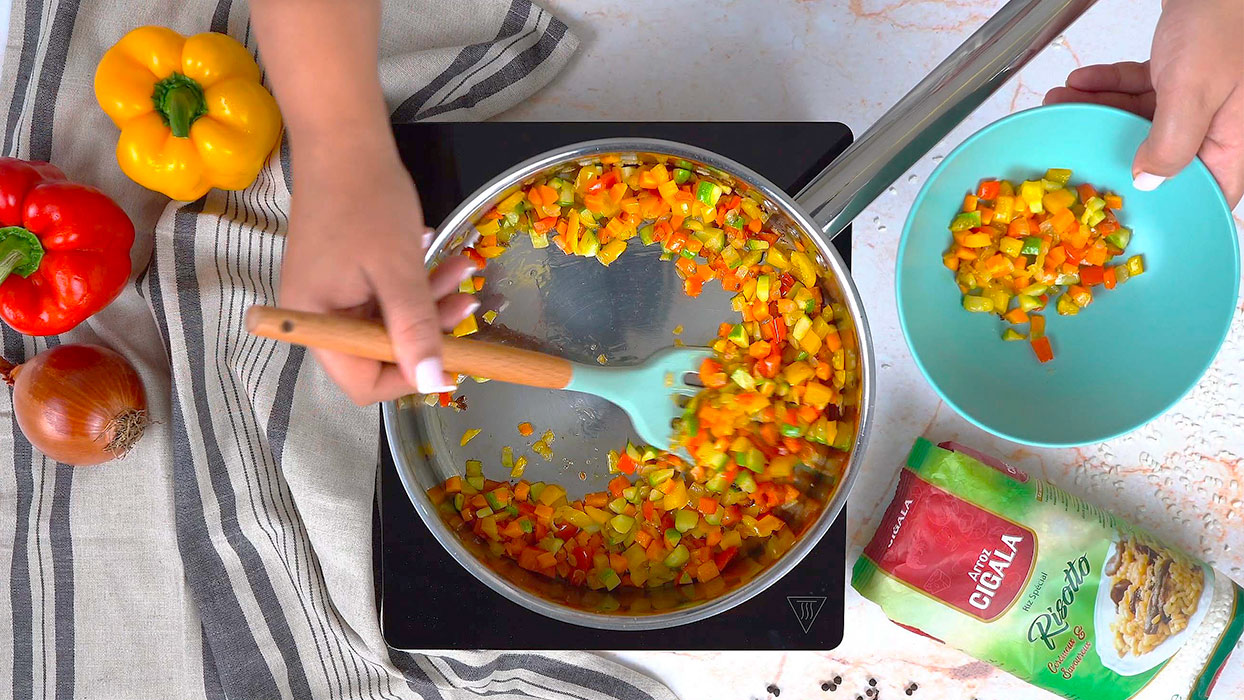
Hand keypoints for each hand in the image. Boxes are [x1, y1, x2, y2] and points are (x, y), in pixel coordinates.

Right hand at [278, 135, 475, 403]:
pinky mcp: (346, 275)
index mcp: (314, 322)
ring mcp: (331, 295)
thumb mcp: (398, 269)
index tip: (450, 358)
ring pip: (388, 323)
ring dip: (430, 304)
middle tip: (468, 303)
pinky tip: (440, 259)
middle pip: (378, 354)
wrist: (344, 139)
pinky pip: (385, 297)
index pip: (362, 383)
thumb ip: (415, 329)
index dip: (408, 378)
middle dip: (427, 334)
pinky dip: (415, 285)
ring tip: (464, 273)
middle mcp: (315, 316)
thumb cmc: (366, 200)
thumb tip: (433, 385)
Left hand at [1044, 0, 1243, 206]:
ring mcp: (1200, 96)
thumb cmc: (1223, 24)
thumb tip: (1149, 183)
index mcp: (1233, 139)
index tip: (1124, 208)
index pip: (1208, 189)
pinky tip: (1081, 80)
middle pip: (1163, 154)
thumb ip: (1171, 142)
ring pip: (1142, 118)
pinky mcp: (1182, 71)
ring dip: (1100, 110)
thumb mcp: (1194, 91)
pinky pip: (1140, 88)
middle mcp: (1219, 122)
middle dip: (1112, 149)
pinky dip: (1110, 84)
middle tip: (1070, 147)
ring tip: (1062, 104)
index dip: (1171, 204)